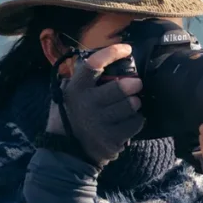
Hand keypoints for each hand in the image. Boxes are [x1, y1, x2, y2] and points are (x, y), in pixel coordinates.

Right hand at [46, 43, 143, 166]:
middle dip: (134, 84)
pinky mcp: (111, 139)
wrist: (66, 153)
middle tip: (136, 84)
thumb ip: (81, 77)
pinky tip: (129, 120)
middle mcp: (86, 105)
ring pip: (130, 105)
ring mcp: (99, 123)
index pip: (93, 64)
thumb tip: (103, 58)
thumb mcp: (67, 94)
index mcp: (76, 89)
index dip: (112, 53)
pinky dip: (136, 120)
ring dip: (135, 103)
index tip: (126, 49)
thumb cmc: (71, 116)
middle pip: (120, 87)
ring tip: (132, 103)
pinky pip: (134, 123)